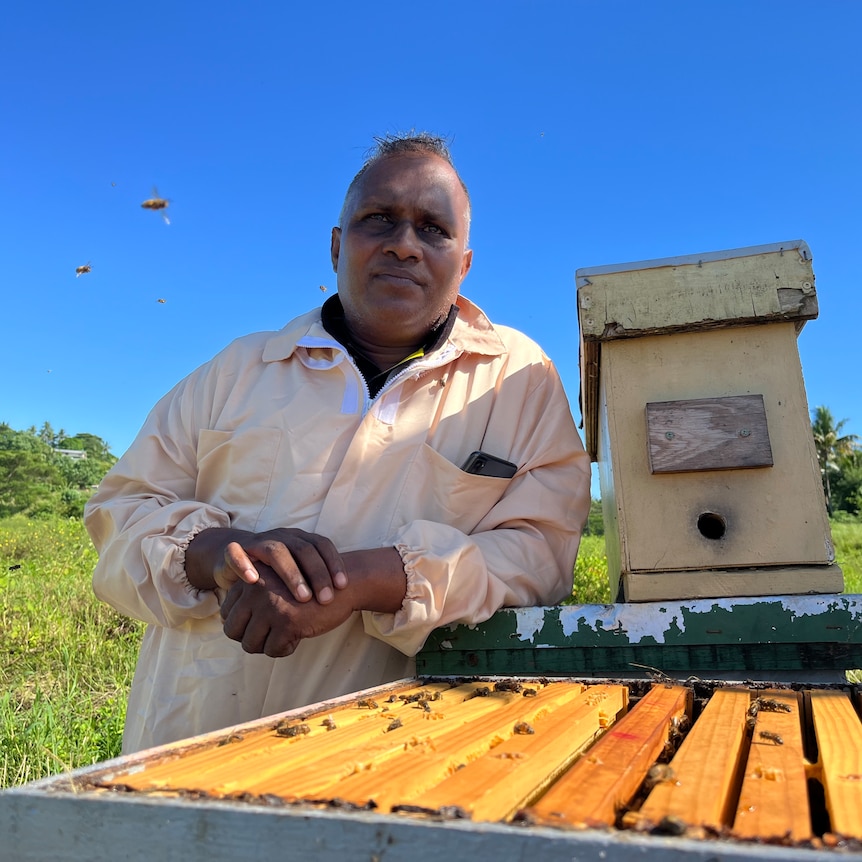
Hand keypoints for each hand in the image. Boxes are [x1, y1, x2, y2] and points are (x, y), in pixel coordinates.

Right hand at [186, 527, 346, 603]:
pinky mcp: (234, 550)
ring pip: (276, 551)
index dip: (334, 563)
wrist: (235, 558)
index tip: (343, 586)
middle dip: (317, 574)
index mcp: (299, 539)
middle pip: (303, 549)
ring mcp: (258, 542)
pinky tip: (254, 581)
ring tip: (302, 597)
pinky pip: (236, 553)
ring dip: (291, 573)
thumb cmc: (274, 571)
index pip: (322, 545)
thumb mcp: (298, 572)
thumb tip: (346, 599)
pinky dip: (244, 565)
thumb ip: (316, 581)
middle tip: (326, 599)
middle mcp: (281, 537)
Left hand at [220, 565, 354, 656]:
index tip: (267, 621)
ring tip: (288, 632)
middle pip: (232, 631)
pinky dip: (286, 649)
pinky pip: (273, 650)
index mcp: (251, 579)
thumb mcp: (275, 586)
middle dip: (252, 638)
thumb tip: (228, 626)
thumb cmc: (310, 588)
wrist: (345, 585)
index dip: (246, 625)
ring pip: (251, 644)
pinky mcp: (287, 620)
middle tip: (274, 634)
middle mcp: (256, 589)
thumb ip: (253, 599)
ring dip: (269, 645)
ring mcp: (270, 604)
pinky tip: (300, 634)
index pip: (227, 613)